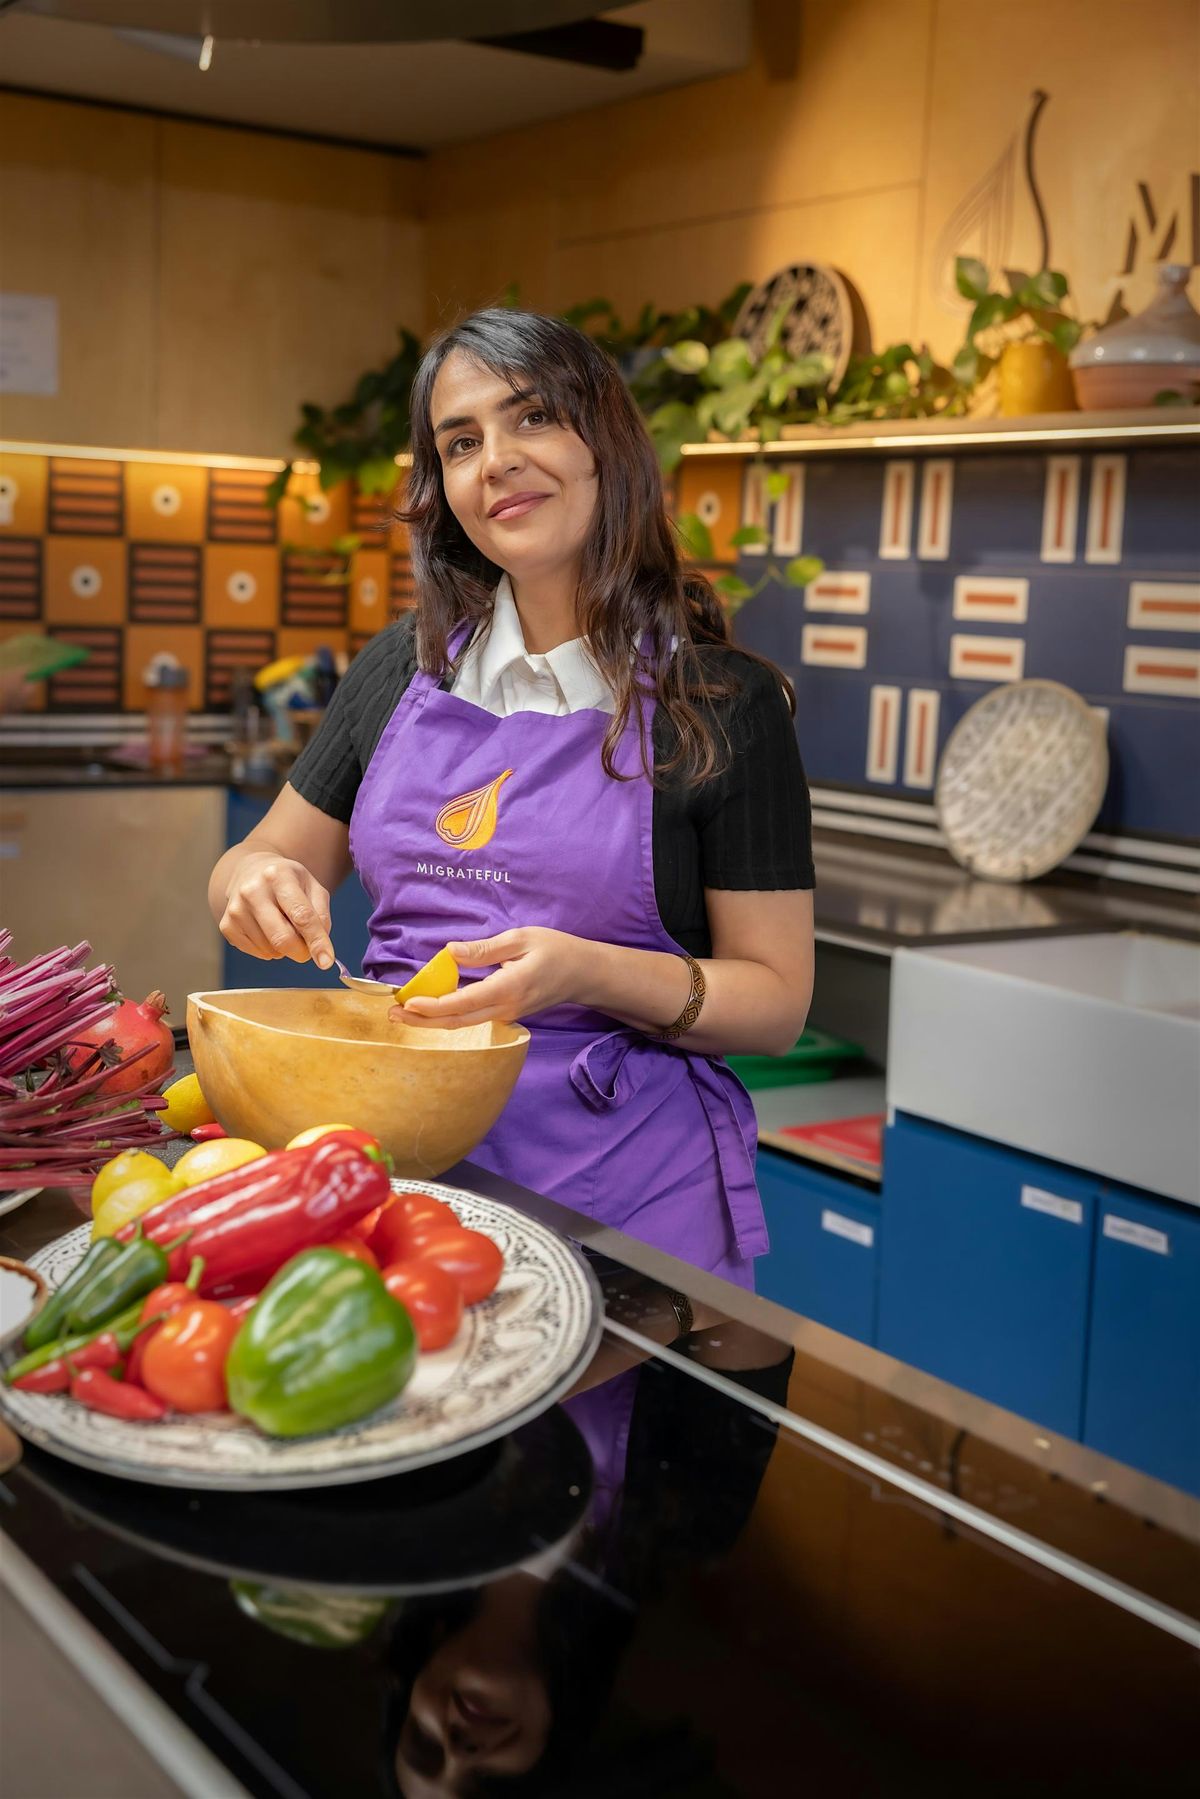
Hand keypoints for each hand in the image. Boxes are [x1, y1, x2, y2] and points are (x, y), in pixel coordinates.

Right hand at [219, 852, 334, 967]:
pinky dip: (270, 950)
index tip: (326, 962)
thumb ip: (321, 916)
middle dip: (301, 952)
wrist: (251, 871)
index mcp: (279, 876)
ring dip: (285, 949)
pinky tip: (268, 931)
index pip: (302, 915)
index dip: (316, 941)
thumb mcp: (312, 887)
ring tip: (283, 926)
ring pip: (271, 950)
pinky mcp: (227, 925)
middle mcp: (253, 891)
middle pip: (282, 938)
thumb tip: (320, 948)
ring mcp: (236, 909)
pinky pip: (257, 953)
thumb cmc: (288, 882)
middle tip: (307, 949)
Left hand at [389, 928, 584, 1028]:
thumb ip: (485, 949)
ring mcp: (505, 1015)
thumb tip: (450, 952)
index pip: (464, 1002)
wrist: (583, 975)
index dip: (434, 1005)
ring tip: (402, 1014)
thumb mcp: (521, 938)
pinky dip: (447, 1016)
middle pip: (457, 1021)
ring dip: (431, 1020)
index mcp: (508, 987)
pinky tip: (428, 1010)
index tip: (409, 1001)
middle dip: (422, 1020)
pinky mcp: (505, 1014)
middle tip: (392, 1014)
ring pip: (463, 1023)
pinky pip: (471, 1019)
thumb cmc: (555, 950)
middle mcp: (505, 1008)